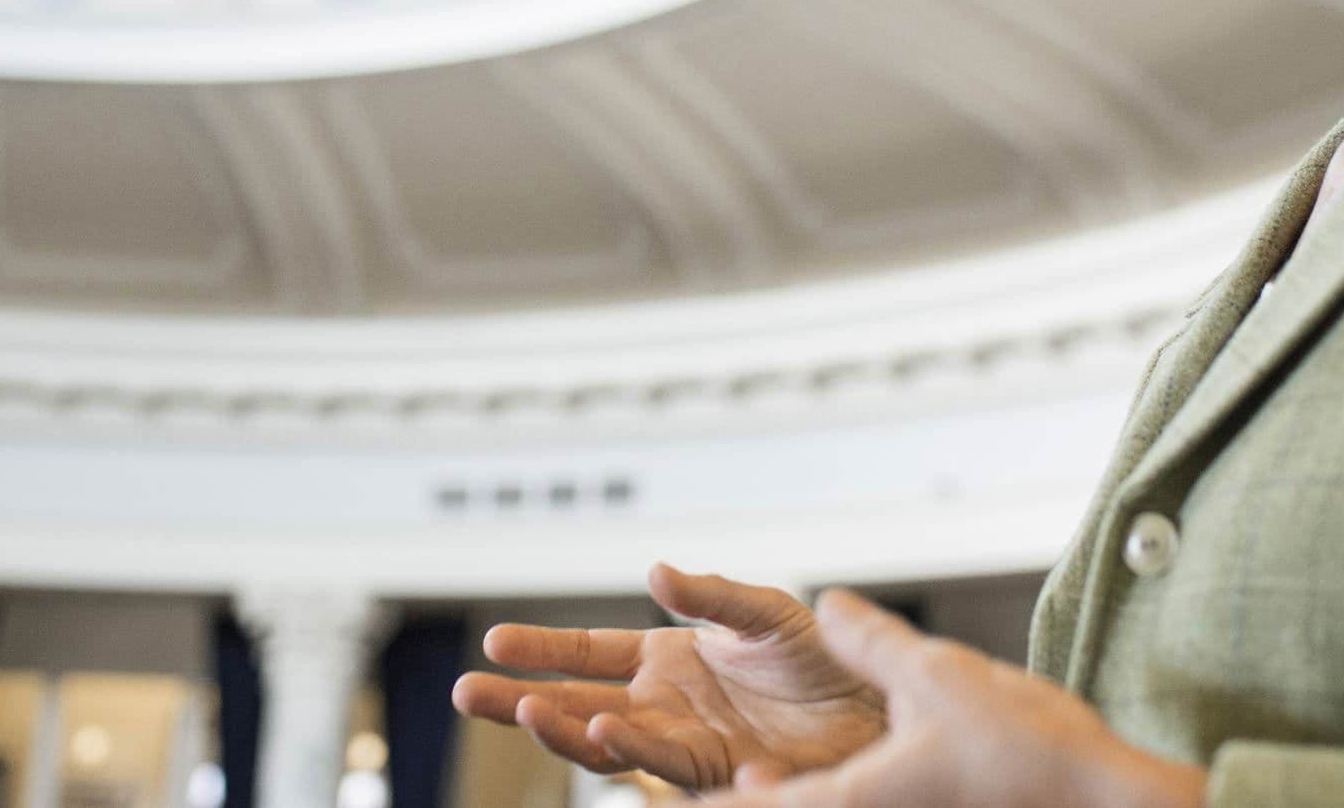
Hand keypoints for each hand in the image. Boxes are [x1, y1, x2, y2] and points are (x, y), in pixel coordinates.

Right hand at [450, 562, 887, 788]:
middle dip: (520, 700)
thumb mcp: (767, 614)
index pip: (588, 654)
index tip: (493, 644)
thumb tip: (655, 572)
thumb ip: (712, 595)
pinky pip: (661, 761)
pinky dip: (630, 747)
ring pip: (605, 741)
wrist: (876, 712)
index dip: (542, 649)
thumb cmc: (828, 662)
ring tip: (524, 710)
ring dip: (562, 728)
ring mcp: (683, 740)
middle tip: (467, 693)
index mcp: (669, 657)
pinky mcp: (713, 771)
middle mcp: (664, 702)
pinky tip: (606, 729)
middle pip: (576, 703)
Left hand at [695, 590, 1208, 807]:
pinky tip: (826, 777)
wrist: (1107, 806)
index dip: (696, 794)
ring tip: (749, 774)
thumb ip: (869, 641)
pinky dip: (823, 795)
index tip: (652, 779)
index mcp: (846, 803)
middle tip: (689, 766)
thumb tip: (830, 607)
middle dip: (729, 795)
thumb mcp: (935, 674)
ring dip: (785, 794)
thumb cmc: (1030, 758)